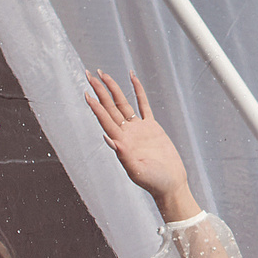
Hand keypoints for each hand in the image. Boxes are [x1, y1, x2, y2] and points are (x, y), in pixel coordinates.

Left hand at [85, 71, 199, 221]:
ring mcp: (138, 129)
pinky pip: (143, 105)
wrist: (170, 183)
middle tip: (90, 75)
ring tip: (104, 74)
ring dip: (114, 89)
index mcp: (122, 142)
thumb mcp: (137, 170)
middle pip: (110, 107)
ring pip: (123, 103)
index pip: (105, 119)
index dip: (96, 106)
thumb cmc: (154, 181)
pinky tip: (133, 79)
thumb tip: (108, 139)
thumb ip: (123, 155)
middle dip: (100, 91)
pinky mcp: (151, 127)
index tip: (87, 92)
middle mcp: (127, 133)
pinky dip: (138, 91)